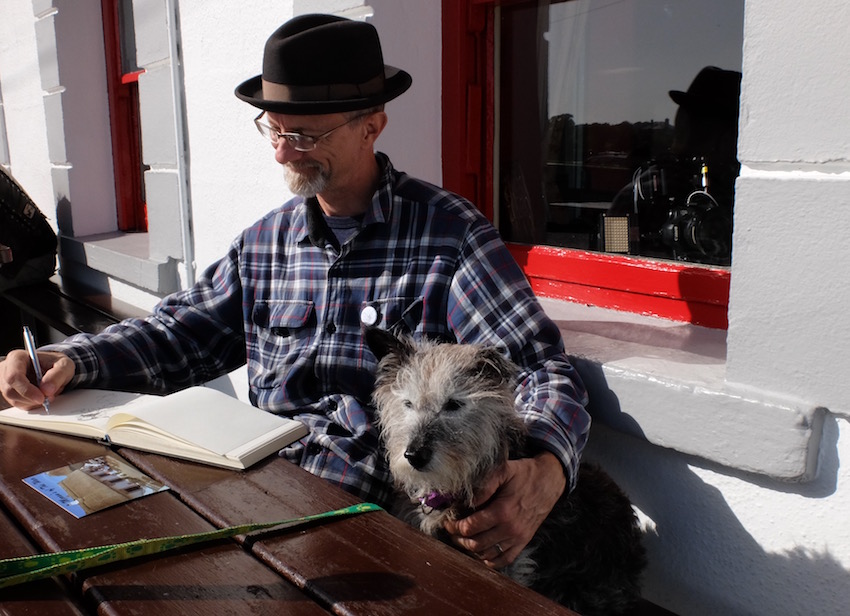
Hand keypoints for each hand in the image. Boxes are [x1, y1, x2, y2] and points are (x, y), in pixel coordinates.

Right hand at [0, 349, 74, 408]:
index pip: (14, 376)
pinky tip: (41, 396)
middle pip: (11, 390)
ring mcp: (7, 383)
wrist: (54, 368)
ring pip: (14, 399)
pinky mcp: (11, 394)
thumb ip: (57, 375)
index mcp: (18, 358)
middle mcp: (8, 369)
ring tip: (47, 393)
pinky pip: (19, 404)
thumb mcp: (64, 365)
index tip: (41, 397)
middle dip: (31, 398)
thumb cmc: (56, 363)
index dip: (26, 389)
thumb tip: (47, 390)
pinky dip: (32, 404)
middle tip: (48, 398)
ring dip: (33, 401)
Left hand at [443, 451, 565, 568]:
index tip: (448, 522)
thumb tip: (467, 501)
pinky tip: (481, 552)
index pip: (470, 527)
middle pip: (475, 544)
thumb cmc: (524, 474)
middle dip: (459, 539)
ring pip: (487, 554)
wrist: (550, 481)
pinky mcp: (524, 541)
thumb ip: (484, 485)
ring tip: (463, 539)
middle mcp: (510, 529)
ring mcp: (518, 538)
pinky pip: (504, 560)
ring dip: (471, 550)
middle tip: (452, 531)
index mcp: (503, 512)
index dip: (454, 526)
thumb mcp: (504, 470)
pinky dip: (490, 560)